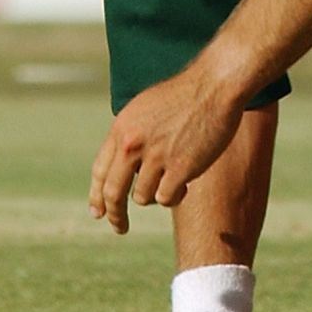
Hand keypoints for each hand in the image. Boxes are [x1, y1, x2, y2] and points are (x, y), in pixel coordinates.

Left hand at [88, 67, 245, 232]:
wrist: (215, 85)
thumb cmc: (186, 95)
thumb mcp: (146, 109)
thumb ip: (131, 136)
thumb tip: (121, 166)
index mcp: (122, 129)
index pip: (100, 170)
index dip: (96, 195)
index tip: (98, 212)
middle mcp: (133, 144)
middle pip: (113, 192)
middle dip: (115, 214)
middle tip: (119, 227)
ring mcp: (156, 156)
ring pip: (142, 197)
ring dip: (155, 194)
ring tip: (172, 180)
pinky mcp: (181, 167)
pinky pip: (167, 198)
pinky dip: (174, 195)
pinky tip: (185, 185)